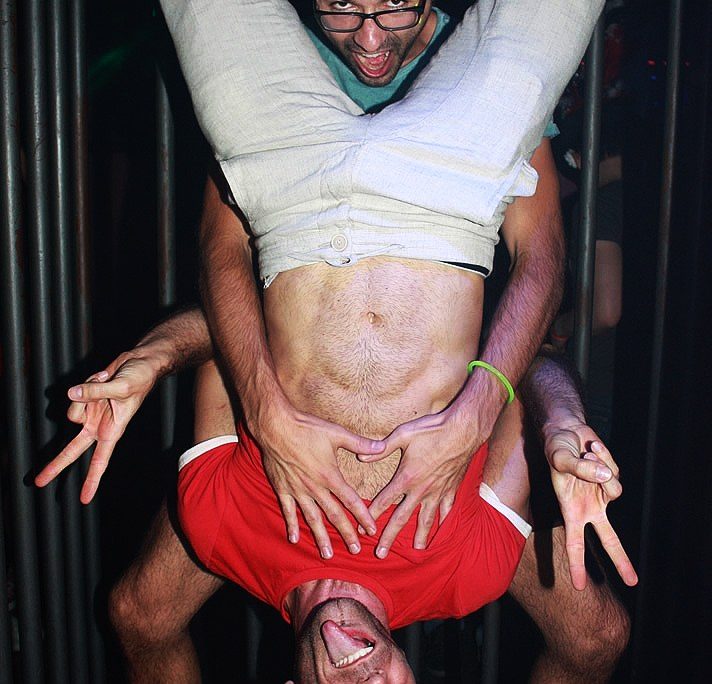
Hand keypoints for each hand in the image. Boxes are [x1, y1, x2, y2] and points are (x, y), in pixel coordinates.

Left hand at [34, 352, 160, 502]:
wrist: (141, 363)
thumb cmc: (141, 379)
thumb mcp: (121, 387)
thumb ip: (94, 393)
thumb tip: (71, 394)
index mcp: (113, 430)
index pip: (100, 460)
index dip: (92, 480)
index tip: (84, 499)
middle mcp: (99, 424)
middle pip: (73, 448)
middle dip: (57, 464)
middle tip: (39, 481)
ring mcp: (91, 411)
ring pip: (71, 411)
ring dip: (84, 395)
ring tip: (103, 383)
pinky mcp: (87, 397)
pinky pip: (75, 393)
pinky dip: (86, 383)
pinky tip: (101, 377)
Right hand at [254, 399, 385, 558]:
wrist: (276, 426)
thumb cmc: (307, 428)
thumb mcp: (336, 433)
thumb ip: (360, 443)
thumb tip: (382, 446)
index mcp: (329, 475)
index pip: (351, 500)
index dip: (363, 516)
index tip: (371, 530)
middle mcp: (314, 487)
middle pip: (333, 515)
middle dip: (346, 533)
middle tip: (356, 550)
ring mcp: (297, 490)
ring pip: (312, 518)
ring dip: (321, 537)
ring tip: (328, 554)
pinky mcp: (282, 488)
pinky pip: (287, 511)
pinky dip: (291, 525)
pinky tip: (294, 539)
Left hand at [360, 407, 476, 557]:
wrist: (462, 430)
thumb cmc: (431, 430)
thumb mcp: (402, 435)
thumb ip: (382, 449)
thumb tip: (362, 457)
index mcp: (406, 477)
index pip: (385, 500)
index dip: (372, 515)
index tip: (362, 528)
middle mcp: (421, 489)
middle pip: (402, 518)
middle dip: (390, 537)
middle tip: (381, 554)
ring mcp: (438, 492)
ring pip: (426, 520)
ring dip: (419, 537)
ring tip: (416, 552)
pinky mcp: (451, 489)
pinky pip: (447, 511)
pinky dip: (443, 524)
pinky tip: (442, 533)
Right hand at [543, 423, 637, 589]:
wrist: (566, 431)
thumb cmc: (556, 448)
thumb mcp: (560, 459)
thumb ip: (581, 470)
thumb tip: (606, 477)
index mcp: (571, 509)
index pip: (574, 542)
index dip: (576, 564)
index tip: (579, 586)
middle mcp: (589, 506)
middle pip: (609, 538)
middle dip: (620, 560)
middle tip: (631, 581)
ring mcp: (602, 493)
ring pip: (616, 491)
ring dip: (601, 470)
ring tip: (587, 455)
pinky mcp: (612, 479)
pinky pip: (615, 471)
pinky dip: (604, 457)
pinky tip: (592, 449)